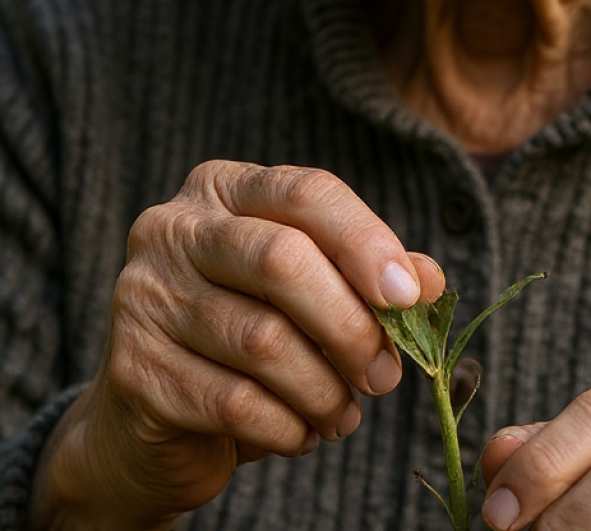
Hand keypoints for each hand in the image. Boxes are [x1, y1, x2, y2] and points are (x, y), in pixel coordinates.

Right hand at [30, 161, 444, 530]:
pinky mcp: (132, 367)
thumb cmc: (248, 331)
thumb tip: (428, 280)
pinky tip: (303, 434)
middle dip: (350, 325)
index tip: (408, 297)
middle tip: (385, 375)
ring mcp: (143, 294)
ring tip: (345, 413)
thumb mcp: (313, 288)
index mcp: (224, 188)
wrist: (151, 419)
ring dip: (323, 388)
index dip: (366, 242)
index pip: (307, 192)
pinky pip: (233, 402)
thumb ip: (370, 275)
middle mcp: (174, 227)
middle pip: (283, 259)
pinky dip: (286, 427)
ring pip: (262, 339)